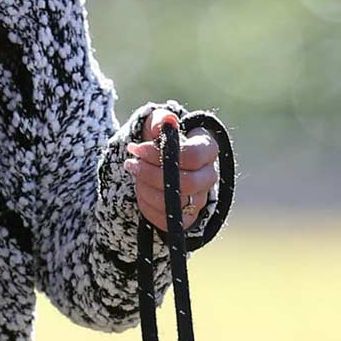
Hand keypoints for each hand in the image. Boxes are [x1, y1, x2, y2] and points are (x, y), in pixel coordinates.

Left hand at [128, 107, 217, 231]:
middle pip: (186, 184)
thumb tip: (166, 123)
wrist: (161, 162)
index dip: (161, 154)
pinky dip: (147, 206)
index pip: (192, 156)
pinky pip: (166, 220)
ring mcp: (200, 199)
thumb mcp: (159, 124)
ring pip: (174, 203)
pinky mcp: (187, 218)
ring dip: (146, 189)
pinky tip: (141, 190)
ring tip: (135, 174)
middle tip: (131, 164)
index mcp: (207, 149)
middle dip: (151, 175)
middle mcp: (209, 176)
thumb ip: (161, 120)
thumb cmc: (162, 140)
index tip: (138, 149)